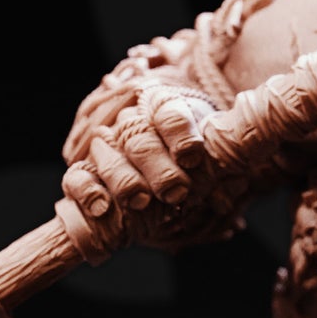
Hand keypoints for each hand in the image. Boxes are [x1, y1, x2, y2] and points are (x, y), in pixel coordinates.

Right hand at [61, 82, 216, 222]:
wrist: (169, 176)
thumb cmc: (198, 165)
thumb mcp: (218, 158)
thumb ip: (227, 163)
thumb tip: (239, 191)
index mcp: (167, 109)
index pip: (171, 113)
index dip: (181, 134)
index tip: (193, 158)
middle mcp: (135, 122)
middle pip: (140, 136)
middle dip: (159, 167)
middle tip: (176, 193)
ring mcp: (108, 145)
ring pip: (108, 151)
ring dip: (125, 179)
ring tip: (142, 201)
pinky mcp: (88, 171)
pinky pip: (77, 175)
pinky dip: (87, 190)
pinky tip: (102, 208)